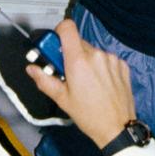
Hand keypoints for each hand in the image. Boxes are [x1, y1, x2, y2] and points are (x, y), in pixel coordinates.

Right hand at [26, 19, 137, 149]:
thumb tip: (31, 69)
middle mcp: (96, 55)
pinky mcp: (122, 64)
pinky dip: (101, 66)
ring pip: (92, 51)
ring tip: (87, 82)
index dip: (59, 32)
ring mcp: (111, 58)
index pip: (67, 27)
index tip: (55, 46)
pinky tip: (101, 83)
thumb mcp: (62, 99)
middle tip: (68, 73)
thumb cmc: (89, 116)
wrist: (117, 128)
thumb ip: (44, 80)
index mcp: (78, 61)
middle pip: (78, 42)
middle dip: (70, 54)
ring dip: (87, 61)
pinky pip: (106, 58)